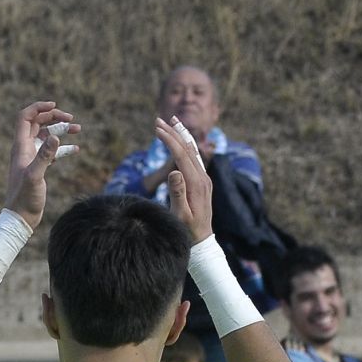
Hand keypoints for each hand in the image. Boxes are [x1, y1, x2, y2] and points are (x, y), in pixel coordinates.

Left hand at [0, 99, 78, 231]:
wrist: (20, 217)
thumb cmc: (24, 198)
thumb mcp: (35, 176)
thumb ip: (45, 156)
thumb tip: (55, 137)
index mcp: (20, 147)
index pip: (25, 117)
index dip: (38, 108)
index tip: (55, 106)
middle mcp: (24, 149)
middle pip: (38, 123)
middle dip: (54, 117)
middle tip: (71, 119)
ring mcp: (32, 157)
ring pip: (46, 136)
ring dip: (61, 131)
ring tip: (78, 129)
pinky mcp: (38, 167)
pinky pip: (51, 151)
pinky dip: (63, 147)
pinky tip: (76, 148)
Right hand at [154, 115, 213, 243]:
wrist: (202, 241)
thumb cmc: (187, 231)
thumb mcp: (180, 215)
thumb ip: (178, 193)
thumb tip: (174, 172)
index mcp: (196, 184)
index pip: (182, 155)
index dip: (169, 140)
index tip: (157, 129)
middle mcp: (203, 178)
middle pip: (187, 149)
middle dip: (173, 132)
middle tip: (159, 119)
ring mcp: (204, 179)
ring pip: (192, 151)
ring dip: (181, 135)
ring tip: (172, 121)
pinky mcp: (203, 182)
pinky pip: (194, 158)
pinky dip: (186, 145)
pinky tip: (182, 139)